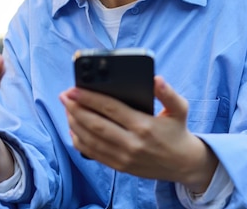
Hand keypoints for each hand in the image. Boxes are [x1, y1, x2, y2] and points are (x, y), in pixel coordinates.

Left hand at [60, 76, 217, 192]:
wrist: (183, 164)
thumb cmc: (177, 131)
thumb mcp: (179, 109)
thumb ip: (168, 93)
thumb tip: (155, 79)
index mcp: (144, 125)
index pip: (110, 109)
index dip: (89, 97)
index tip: (74, 88)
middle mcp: (132, 143)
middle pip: (95, 124)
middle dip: (76, 108)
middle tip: (64, 96)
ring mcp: (124, 157)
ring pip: (90, 139)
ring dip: (74, 123)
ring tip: (66, 108)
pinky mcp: (119, 166)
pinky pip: (93, 153)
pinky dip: (79, 140)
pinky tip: (73, 128)